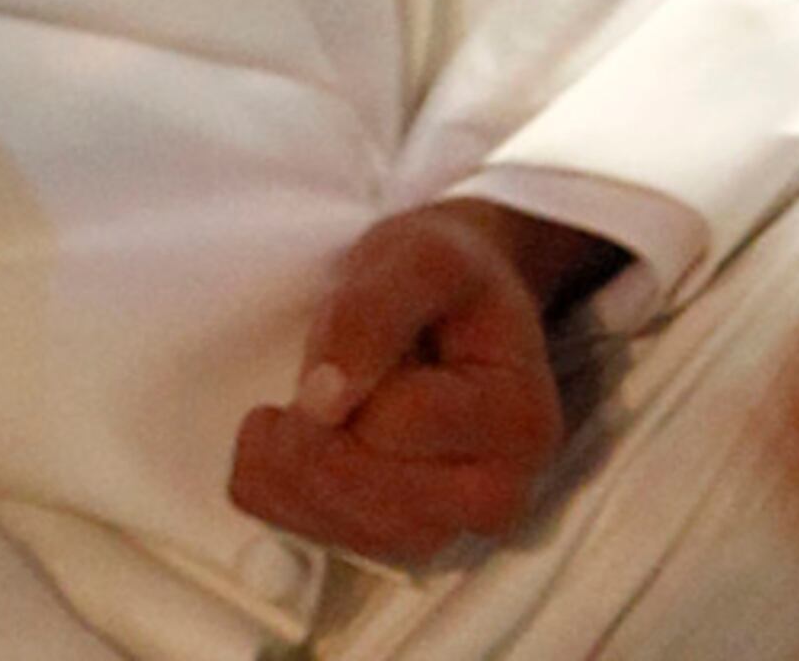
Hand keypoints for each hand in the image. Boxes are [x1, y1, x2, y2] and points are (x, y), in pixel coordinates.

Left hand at [228, 199, 602, 565]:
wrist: (453, 304)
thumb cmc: (446, 277)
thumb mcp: (422, 256)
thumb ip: (373, 314)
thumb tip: (322, 400)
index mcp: (521, 422)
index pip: (399, 423)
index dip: (350, 377)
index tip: (350, 332)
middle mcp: (497, 495)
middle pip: (374, 494)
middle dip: (312, 434)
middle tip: (303, 375)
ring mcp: (450, 528)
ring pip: (343, 529)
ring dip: (289, 465)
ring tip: (287, 409)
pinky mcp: (400, 543)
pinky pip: (315, 537)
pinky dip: (276, 491)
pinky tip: (279, 443)